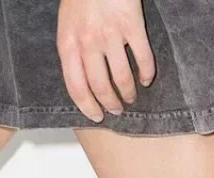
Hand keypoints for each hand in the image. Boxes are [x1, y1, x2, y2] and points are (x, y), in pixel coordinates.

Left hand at [57, 0, 155, 122]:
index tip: (96, 116)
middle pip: (100, 87)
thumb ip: (72, 51)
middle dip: (109, 104)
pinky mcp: (131, 24)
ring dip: (127, 93)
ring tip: (130, 98)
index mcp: (68, 46)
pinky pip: (142, 56)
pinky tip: (147, 79)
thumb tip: (81, 78)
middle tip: (116, 110)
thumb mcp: (66, 25)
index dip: (87, 107)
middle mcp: (88, 44)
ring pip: (121, 77)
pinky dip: (146, 72)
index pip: (76, 88)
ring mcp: (110, 35)